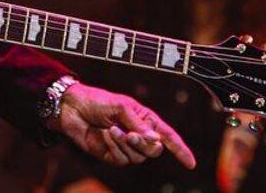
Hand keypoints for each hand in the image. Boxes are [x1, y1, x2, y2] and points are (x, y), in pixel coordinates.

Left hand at [52, 83, 195, 169]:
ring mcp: (125, 147)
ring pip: (138, 157)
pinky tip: (104, 135)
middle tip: (129, 133)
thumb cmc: (99, 101)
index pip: (168, 137)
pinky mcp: (112, 156)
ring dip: (125, 144)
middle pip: (154, 151)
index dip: (181, 150)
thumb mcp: (122, 107)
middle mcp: (138, 135)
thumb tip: (156, 141)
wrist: (73, 108)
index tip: (191, 164)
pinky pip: (121, 160)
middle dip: (143, 144)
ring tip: (111, 129)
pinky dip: (113, 148)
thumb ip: (140, 125)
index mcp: (146, 120)